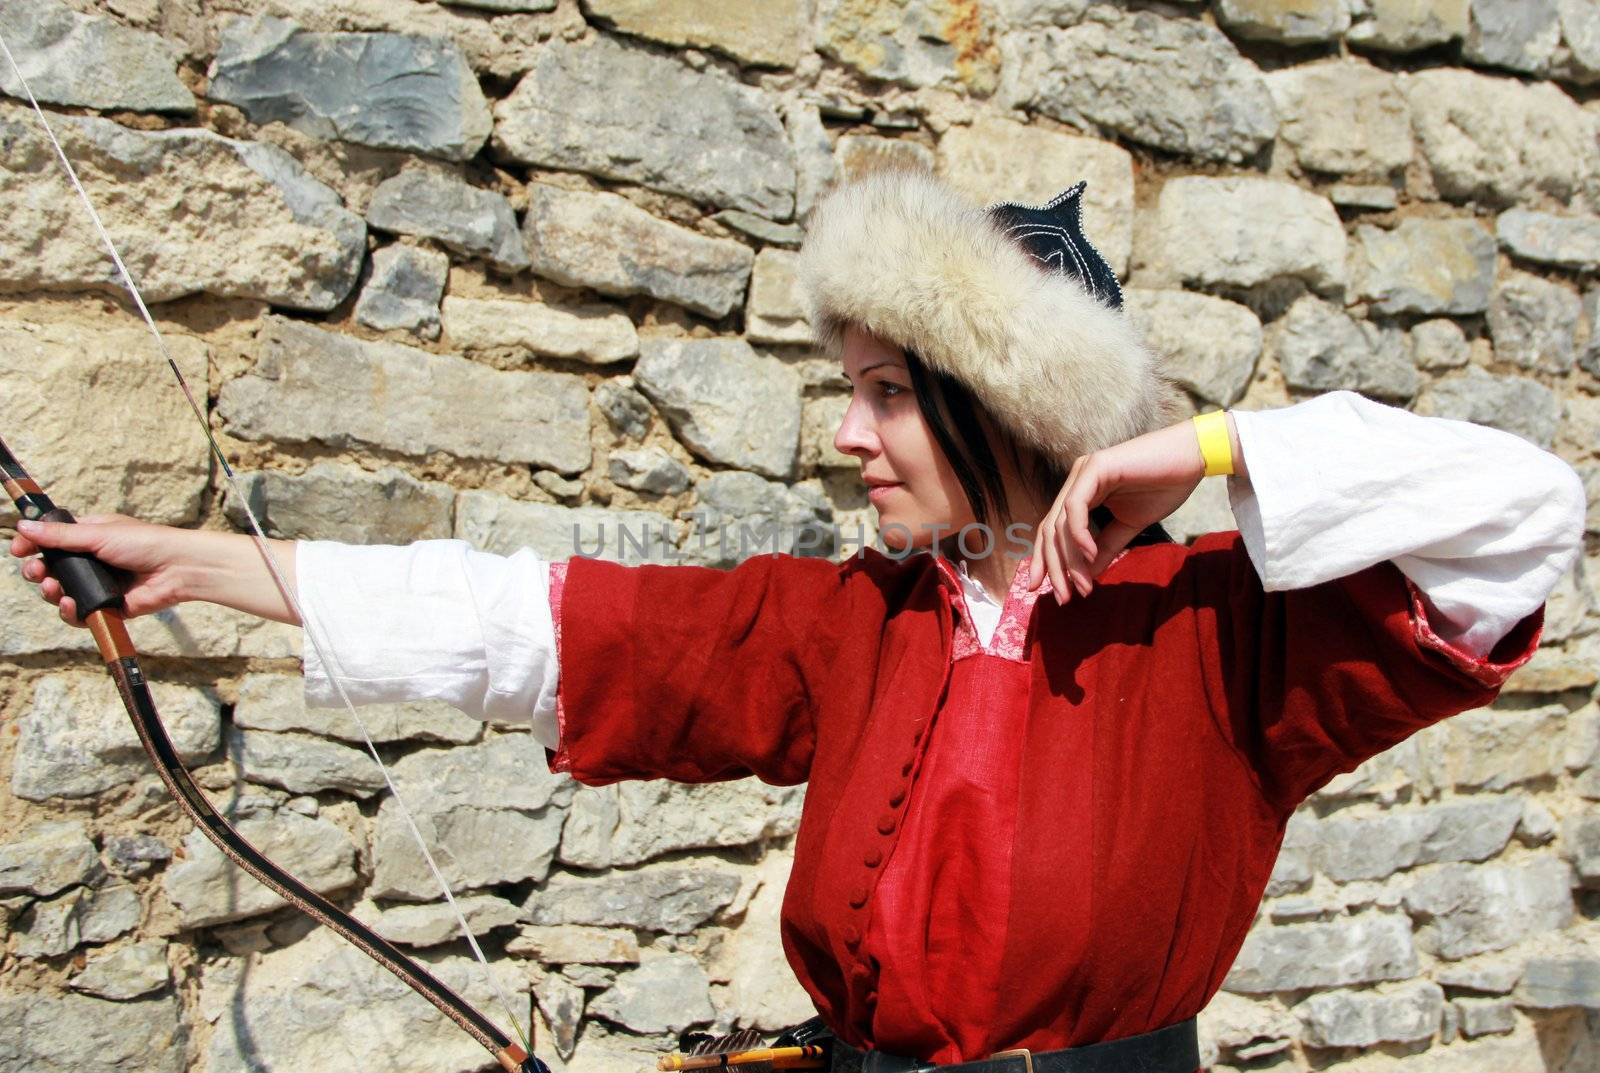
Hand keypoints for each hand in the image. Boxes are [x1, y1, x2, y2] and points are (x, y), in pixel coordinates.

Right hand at [10, 514, 193, 625]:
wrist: (178, 569)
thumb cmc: (146, 543)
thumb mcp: (99, 533)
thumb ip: (61, 535)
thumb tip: (24, 526)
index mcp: (90, 536)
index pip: (51, 540)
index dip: (33, 545)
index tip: (18, 550)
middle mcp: (92, 561)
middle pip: (51, 569)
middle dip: (37, 571)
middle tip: (36, 572)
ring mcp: (99, 584)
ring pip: (61, 593)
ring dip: (50, 592)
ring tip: (52, 588)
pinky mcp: (107, 606)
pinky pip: (79, 613)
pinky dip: (69, 611)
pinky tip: (68, 604)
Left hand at [1027, 416, 1241, 602]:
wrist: (1193, 458)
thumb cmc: (1165, 486)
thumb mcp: (1129, 525)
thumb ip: (1105, 547)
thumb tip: (1086, 577)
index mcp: (1081, 491)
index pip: (1053, 530)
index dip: (1049, 562)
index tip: (1053, 592)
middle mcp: (1076, 480)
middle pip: (1051, 530)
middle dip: (1054, 568)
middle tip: (1063, 598)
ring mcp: (1083, 472)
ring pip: (1060, 523)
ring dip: (1069, 559)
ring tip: (1082, 587)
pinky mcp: (1095, 467)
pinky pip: (1076, 507)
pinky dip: (1080, 534)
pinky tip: (1089, 555)